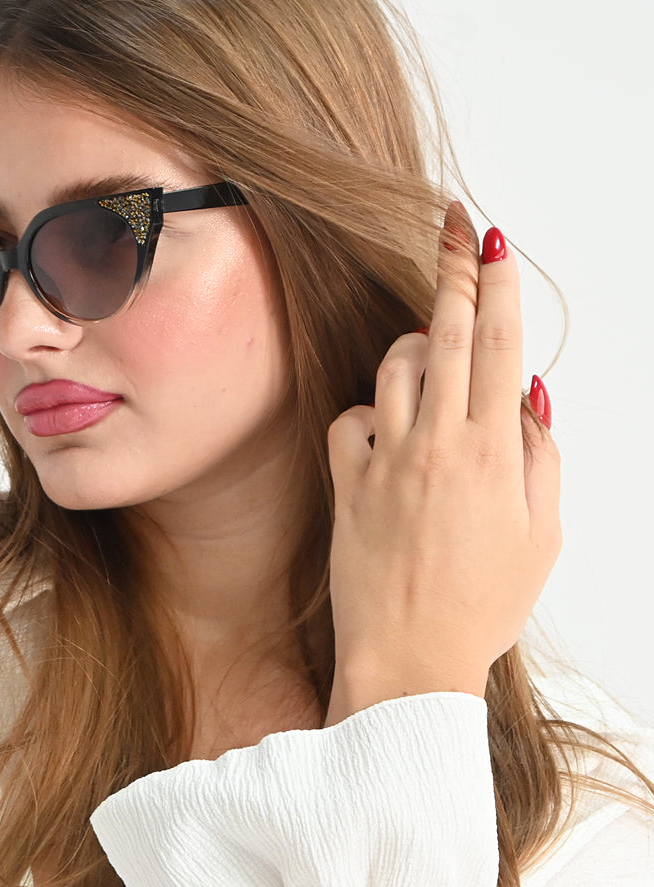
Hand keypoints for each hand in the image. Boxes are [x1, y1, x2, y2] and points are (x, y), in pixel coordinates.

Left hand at [323, 204, 560, 726]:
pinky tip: (387, 431)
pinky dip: (371, 410)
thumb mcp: (541, 535)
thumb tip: (532, 391)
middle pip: (447, 333)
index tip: (491, 239)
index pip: (500, 345)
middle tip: (453, 227)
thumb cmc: (483, 604)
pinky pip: (351, 415)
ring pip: (396, 364)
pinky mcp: (345, 478)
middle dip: (452, 272)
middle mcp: (436, 443)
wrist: (407, 659)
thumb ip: (540, 454)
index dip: (496, 283)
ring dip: (417, 345)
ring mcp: (385, 457)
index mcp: (493, 453)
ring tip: (436, 359)